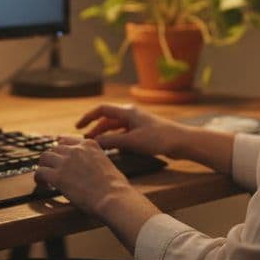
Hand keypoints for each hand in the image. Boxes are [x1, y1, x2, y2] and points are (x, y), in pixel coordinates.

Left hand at [34, 135, 133, 217]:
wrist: (113, 197)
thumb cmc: (116, 187)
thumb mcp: (107, 164)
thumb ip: (95, 160)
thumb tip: (91, 167)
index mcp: (89, 145)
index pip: (67, 140)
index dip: (61, 150)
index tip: (60, 158)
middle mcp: (76, 149)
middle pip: (54, 148)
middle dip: (52, 159)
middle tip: (52, 170)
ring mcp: (66, 162)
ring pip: (44, 157)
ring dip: (44, 167)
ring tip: (46, 178)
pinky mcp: (58, 176)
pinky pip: (40, 172)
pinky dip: (39, 179)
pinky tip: (44, 185)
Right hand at [75, 103, 189, 158]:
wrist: (181, 142)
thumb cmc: (158, 138)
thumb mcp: (131, 141)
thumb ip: (111, 141)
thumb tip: (93, 143)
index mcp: (127, 112)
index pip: (101, 110)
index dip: (88, 117)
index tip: (78, 127)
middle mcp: (131, 115)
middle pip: (107, 120)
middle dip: (96, 130)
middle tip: (86, 142)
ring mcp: (137, 123)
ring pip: (116, 128)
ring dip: (105, 136)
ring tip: (97, 146)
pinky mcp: (143, 132)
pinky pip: (124, 134)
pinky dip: (116, 140)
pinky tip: (113, 150)